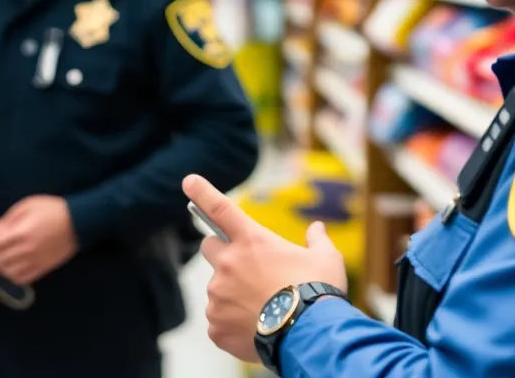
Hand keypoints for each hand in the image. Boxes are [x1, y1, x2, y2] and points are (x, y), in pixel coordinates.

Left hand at [0, 195, 78, 285]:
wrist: (79, 221)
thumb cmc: (53, 209)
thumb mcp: (27, 205)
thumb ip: (7, 219)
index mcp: (21, 232)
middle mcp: (26, 249)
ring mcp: (35, 261)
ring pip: (6, 272)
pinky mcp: (43, 268)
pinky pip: (21, 278)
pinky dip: (11, 276)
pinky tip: (10, 267)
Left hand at [183, 174, 347, 362]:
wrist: (309, 335)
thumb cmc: (318, 291)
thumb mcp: (326, 258)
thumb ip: (317, 240)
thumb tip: (317, 229)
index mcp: (252, 241)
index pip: (221, 208)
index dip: (202, 192)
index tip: (188, 180)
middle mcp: (229, 263)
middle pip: (210, 248)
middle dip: (222, 253)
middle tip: (246, 269)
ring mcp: (218, 295)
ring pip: (217, 289)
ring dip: (233, 293)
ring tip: (262, 308)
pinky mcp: (216, 325)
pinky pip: (219, 320)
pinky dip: (233, 322)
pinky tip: (255, 327)